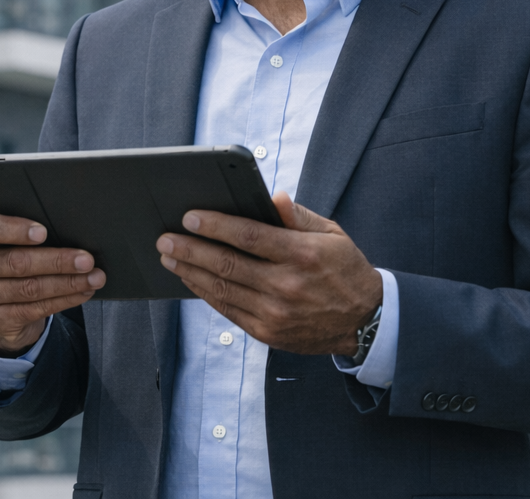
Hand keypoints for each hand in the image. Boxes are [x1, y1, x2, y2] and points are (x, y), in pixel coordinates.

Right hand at [0, 211, 105, 356]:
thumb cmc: (10, 256)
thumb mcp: (8, 240)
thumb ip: (26, 233)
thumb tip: (71, 232)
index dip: (15, 230)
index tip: (44, 232)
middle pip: (16, 262)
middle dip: (57, 261)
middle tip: (87, 260)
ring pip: (28, 289)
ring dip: (67, 284)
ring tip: (93, 278)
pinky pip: (32, 310)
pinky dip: (63, 300)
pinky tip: (82, 293)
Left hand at [155, 191, 381, 355]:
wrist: (365, 321)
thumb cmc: (343, 269)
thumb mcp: (331, 234)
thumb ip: (297, 216)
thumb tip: (272, 196)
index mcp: (302, 254)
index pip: (248, 236)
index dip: (215, 226)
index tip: (189, 217)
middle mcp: (286, 285)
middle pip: (227, 264)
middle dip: (190, 249)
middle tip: (165, 238)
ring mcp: (275, 312)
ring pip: (221, 289)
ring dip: (190, 271)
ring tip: (169, 257)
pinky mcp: (268, 332)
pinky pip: (227, 310)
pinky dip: (205, 294)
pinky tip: (191, 279)